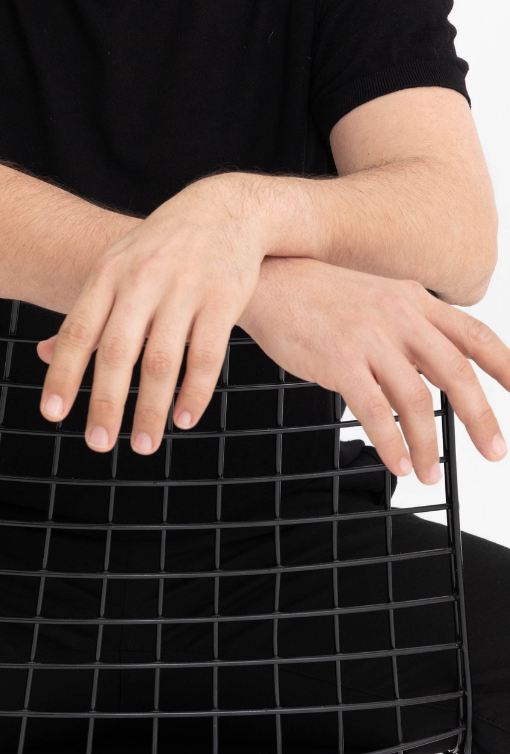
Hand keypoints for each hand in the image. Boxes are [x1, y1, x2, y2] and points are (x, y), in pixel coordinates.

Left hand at [37, 174, 265, 453]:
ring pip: (162, 360)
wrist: (225, 209)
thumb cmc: (159, 247)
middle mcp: (143, 279)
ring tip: (142, 445)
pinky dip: (194, 392)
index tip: (51, 415)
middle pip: (118, 351)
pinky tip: (184, 419)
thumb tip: (44, 355)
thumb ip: (87, 312)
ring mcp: (184, 287)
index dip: (64, 374)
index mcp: (110, 273)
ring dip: (150, 409)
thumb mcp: (117, 266)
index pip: (79, 331)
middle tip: (97, 445)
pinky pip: (206, 355)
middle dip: (106, 403)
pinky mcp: (223, 298)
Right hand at [242, 258, 509, 481]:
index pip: (475, 335)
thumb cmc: (319, 295)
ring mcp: (370, 336)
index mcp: (414, 300)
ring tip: (430, 474)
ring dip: (429, 445)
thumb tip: (436, 376)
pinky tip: (397, 463)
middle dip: (481, 418)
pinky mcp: (340, 359)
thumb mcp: (377, 298)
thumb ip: (410, 330)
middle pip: (456, 373)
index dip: (507, 366)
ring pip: (417, 400)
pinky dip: (392, 444)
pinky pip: (376, 412)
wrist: (267, 279)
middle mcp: (399, 315)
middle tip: (495, 452)